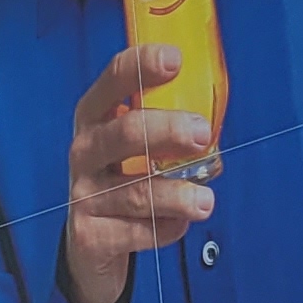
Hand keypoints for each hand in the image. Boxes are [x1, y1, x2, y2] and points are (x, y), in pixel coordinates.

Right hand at [59, 44, 214, 302]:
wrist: (92, 243)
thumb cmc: (124, 181)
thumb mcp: (138, 146)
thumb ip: (170, 122)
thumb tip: (217, 103)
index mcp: (98, 120)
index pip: (113, 82)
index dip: (141, 66)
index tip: (173, 59)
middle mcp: (86, 152)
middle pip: (122, 133)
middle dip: (164, 130)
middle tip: (200, 133)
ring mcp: (85, 194)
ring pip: (134, 192)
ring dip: (175, 195)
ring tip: (203, 200)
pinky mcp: (92, 235)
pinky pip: (137, 232)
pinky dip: (166, 229)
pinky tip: (177, 222)